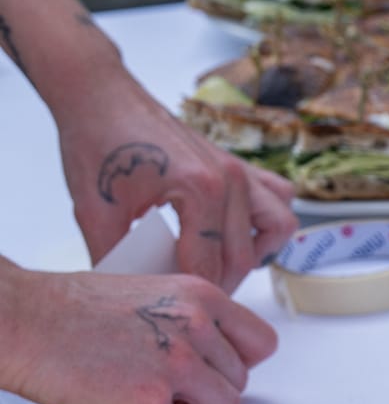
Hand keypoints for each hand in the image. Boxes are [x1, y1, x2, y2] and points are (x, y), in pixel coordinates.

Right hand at [0, 263, 276, 403]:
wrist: (19, 318)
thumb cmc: (68, 309)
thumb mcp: (150, 295)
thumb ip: (189, 321)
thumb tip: (215, 355)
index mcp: (200, 297)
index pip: (262, 343)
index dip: (237, 364)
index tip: (215, 370)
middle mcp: (195, 326)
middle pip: (238, 384)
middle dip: (204, 392)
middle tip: (160, 383)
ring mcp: (177, 363)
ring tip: (141, 394)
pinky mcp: (151, 399)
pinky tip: (113, 403)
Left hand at [56, 77, 296, 293]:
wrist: (101, 95)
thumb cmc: (97, 143)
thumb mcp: (94, 211)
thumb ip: (113, 258)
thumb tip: (127, 295)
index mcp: (200, 191)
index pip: (207, 266)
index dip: (191, 294)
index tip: (175, 308)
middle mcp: (231, 180)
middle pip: (242, 257)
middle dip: (218, 284)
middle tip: (189, 293)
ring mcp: (241, 170)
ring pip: (278, 229)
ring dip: (254, 254)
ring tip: (220, 261)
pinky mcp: (241, 164)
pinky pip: (279, 200)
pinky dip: (268, 221)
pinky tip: (238, 231)